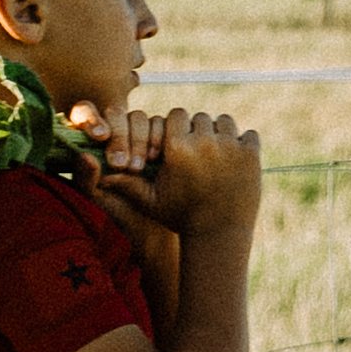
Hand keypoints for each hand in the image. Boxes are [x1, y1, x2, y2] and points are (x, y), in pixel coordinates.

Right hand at [86, 101, 261, 239]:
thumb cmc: (179, 219)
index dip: (177, 127)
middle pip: (200, 117)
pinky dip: (244, 144)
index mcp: (177, 147)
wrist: (217, 236)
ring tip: (217, 152)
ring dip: (221, 134)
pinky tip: (235, 160)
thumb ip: (127, 183)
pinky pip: (249, 135)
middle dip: (198, 130)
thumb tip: (99, 175)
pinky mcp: (251, 155)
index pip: (176, 115)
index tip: (179, 141)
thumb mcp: (150, 201)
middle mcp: (203, 142)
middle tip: (199, 149)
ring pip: (225, 122)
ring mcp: (230, 147)